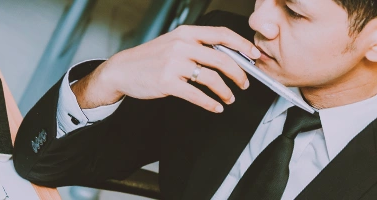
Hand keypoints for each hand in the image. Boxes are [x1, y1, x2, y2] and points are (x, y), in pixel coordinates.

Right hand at [72, 25, 260, 112]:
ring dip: (226, 91)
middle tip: (244, 83)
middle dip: (239, 74)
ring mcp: (174, 64)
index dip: (242, 45)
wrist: (123, 69)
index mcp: (186, 33)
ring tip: (229, 98)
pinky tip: (216, 107)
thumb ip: (197, 45)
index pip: (222, 35)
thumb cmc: (150, 57)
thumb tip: (227, 55)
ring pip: (212, 79)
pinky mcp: (167, 82)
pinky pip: (197, 95)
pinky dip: (211, 103)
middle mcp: (182, 45)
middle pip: (222, 59)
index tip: (254, 55)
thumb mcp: (174, 43)